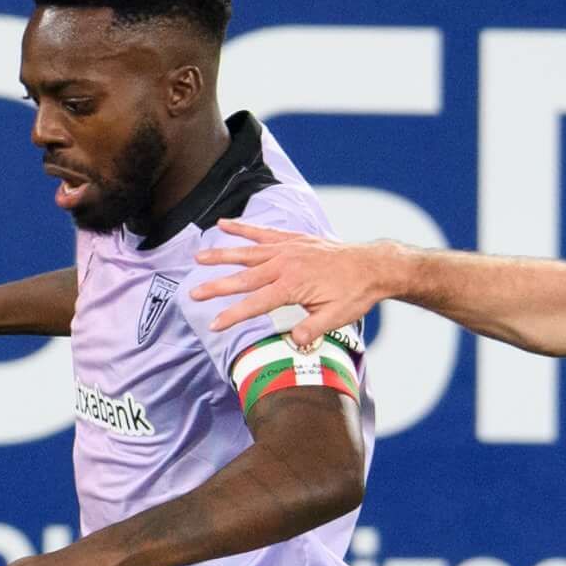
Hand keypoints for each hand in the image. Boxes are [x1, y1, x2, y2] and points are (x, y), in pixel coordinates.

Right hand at [192, 218, 389, 347]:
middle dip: (217, 286)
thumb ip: (312, 330)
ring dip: (221, 254)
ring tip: (198, 257)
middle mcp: (285, 264)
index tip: (214, 324)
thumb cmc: (355, 293)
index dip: (233, 315)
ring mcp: (287, 249)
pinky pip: (262, 233)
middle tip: (194, 293)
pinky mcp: (292, 239)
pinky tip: (224, 224)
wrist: (372, 266)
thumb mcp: (336, 318)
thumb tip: (294, 341)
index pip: (255, 303)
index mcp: (293, 285)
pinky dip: (243, 229)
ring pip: (247, 252)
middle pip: (244, 277)